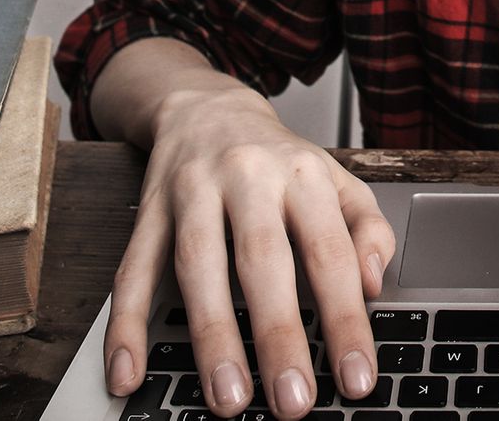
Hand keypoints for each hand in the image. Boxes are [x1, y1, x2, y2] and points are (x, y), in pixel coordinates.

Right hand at [104, 78, 395, 418]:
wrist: (206, 107)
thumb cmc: (280, 161)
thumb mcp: (338, 180)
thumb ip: (368, 229)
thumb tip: (373, 285)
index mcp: (303, 172)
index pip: (330, 253)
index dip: (345, 319)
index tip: (356, 379)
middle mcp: (247, 177)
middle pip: (262, 261)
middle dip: (278, 336)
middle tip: (294, 403)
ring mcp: (191, 192)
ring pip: (198, 268)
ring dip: (211, 338)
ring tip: (228, 399)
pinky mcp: (147, 211)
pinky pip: (132, 270)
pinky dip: (126, 325)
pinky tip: (128, 373)